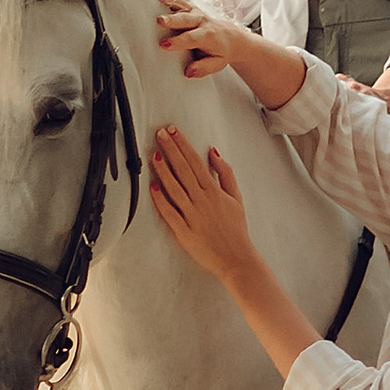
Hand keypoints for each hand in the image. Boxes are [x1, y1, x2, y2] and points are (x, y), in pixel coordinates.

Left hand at [147, 122, 264, 290]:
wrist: (237, 259)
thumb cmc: (236, 229)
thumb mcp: (236, 197)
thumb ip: (225, 173)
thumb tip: (214, 153)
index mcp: (214, 191)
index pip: (195, 161)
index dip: (183, 144)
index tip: (173, 131)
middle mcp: (202, 200)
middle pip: (183, 170)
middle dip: (170, 149)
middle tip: (159, 134)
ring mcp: (192, 216)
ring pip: (174, 188)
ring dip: (163, 170)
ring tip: (153, 154)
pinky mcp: (183, 232)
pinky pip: (169, 213)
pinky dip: (160, 200)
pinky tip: (152, 187)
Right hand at [155, 0, 251, 83]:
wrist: (233, 38)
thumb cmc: (222, 51)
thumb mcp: (217, 64)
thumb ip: (204, 67)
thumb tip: (189, 72)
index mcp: (207, 35)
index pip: (191, 38)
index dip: (178, 41)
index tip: (164, 44)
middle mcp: (201, 20)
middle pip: (185, 19)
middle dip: (172, 19)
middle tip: (160, 21)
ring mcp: (195, 11)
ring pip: (181, 4)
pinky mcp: (190, 6)